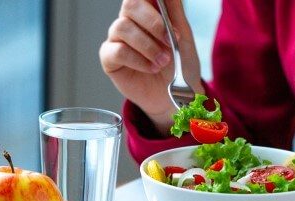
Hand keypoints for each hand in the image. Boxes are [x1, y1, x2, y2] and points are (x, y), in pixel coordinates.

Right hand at [99, 0, 202, 134]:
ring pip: (123, 27)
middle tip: (169, 40)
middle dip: (153, 22)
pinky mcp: (109, 59)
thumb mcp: (184, 36)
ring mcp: (117, 39)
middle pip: (130, 5)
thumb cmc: (180, 65)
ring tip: (163, 61)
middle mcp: (130, 22)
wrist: (177, 96)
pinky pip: (118, 51)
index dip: (152, 1)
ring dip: (148, 46)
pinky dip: (138, 60)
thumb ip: (174, 11)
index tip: (167, 14)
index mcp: (148, 12)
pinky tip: (151, 68)